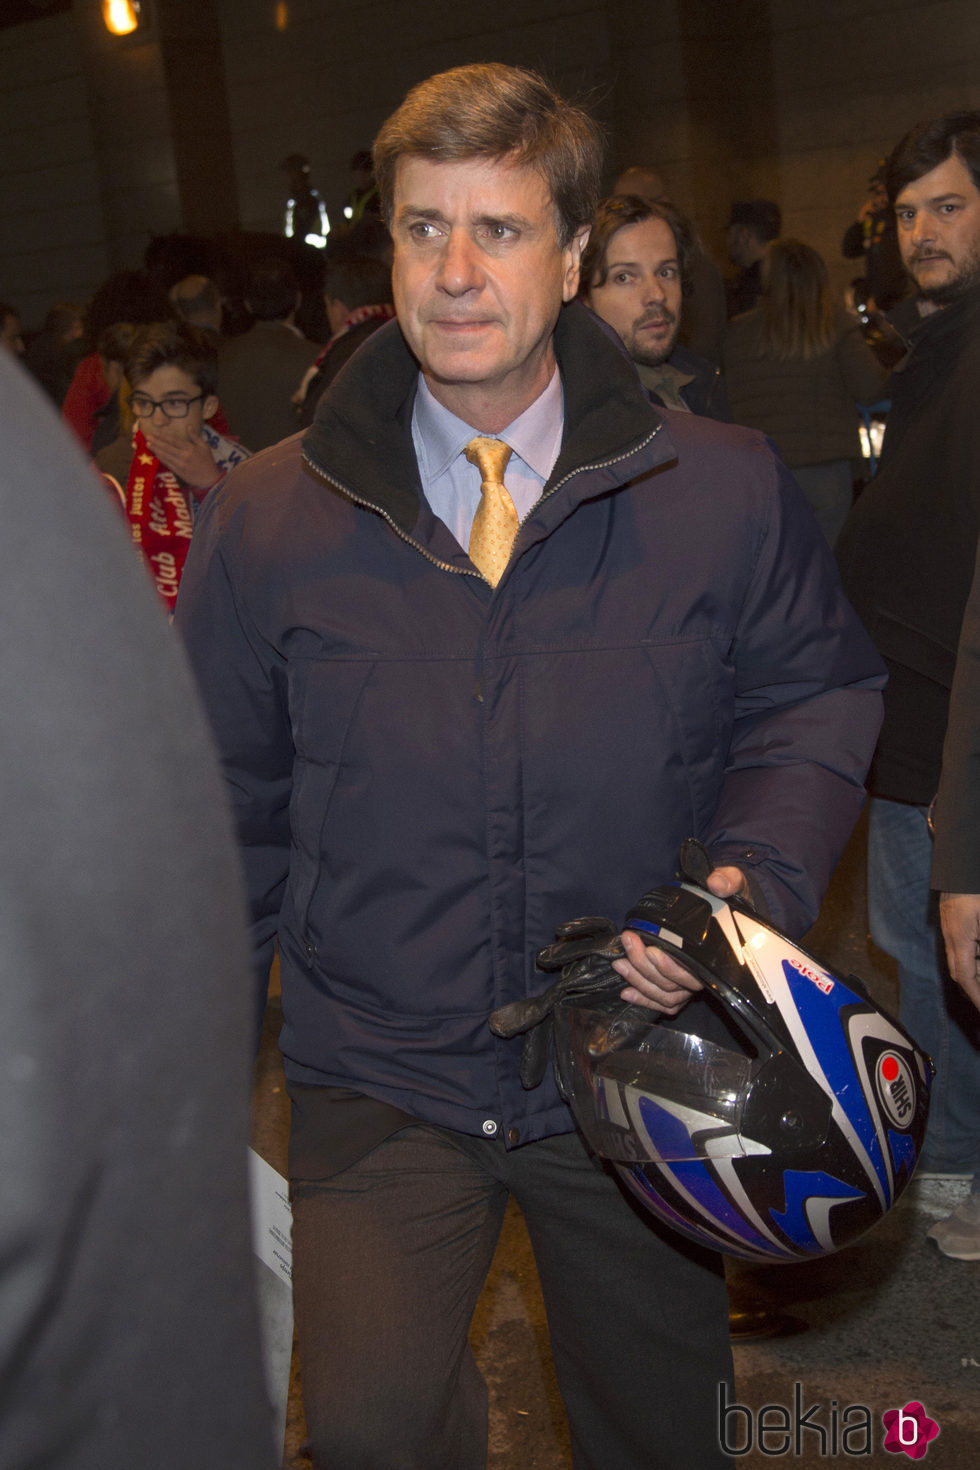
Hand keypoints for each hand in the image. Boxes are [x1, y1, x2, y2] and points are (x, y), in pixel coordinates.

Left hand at [144, 422, 220, 489]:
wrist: (210, 479)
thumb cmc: (208, 462)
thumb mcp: (205, 446)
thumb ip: (195, 436)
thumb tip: (188, 426)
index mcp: (190, 448)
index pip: (174, 440)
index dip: (163, 436)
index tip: (155, 431)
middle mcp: (184, 455)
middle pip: (167, 447)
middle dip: (156, 441)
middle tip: (147, 436)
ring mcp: (180, 464)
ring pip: (165, 455)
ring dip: (156, 449)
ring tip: (148, 444)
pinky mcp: (178, 472)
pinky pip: (167, 464)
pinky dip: (161, 458)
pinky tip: (155, 454)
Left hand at [611, 865, 749, 1013]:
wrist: (732, 910)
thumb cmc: (730, 898)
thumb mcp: (734, 882)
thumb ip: (729, 880)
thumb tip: (717, 883)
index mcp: (718, 953)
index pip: (694, 972)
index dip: (671, 967)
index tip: (650, 950)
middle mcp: (705, 973)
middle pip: (673, 985)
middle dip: (645, 966)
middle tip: (628, 941)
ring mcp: (693, 982)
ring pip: (666, 995)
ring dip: (639, 981)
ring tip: (620, 962)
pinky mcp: (682, 986)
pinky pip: (665, 1002)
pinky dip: (644, 999)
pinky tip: (626, 992)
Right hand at [939, 892, 979, 1012]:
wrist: (959, 865)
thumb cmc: (973, 887)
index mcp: (961, 937)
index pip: (964, 976)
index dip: (975, 996)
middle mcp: (951, 936)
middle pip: (958, 972)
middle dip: (972, 990)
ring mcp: (949, 929)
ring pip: (959, 961)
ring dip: (973, 974)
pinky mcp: (952, 922)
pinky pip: (960, 949)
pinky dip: (972, 959)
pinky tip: (979, 957)